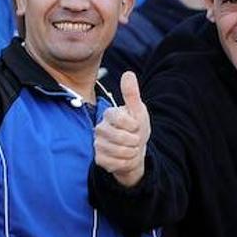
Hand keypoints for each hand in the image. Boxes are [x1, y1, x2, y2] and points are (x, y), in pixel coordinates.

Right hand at [93, 72, 149, 187]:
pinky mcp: (98, 158)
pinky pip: (115, 163)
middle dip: (134, 141)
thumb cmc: (136, 129)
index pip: (119, 118)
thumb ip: (131, 94)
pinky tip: (125, 158)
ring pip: (118, 151)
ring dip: (131, 153)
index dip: (133, 125)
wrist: (135, 152)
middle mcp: (100, 128)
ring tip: (130, 149)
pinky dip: (125, 163)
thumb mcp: (139, 111)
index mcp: (109, 114)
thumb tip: (128, 73)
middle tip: (135, 140)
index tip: (136, 126)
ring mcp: (97, 143)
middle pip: (120, 137)